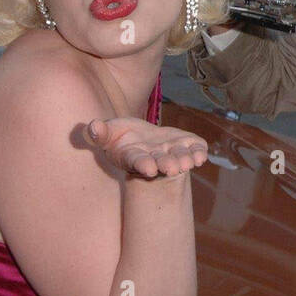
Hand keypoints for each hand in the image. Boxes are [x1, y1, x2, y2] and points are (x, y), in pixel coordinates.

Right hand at [86, 117, 207, 178]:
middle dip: (167, 165)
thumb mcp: (105, 133)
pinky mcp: (185, 144)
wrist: (139, 136)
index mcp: (133, 157)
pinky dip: (199, 152)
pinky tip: (202, 155)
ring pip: (180, 158)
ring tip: (188, 162)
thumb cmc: (117, 137)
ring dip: (185, 160)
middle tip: (172, 168)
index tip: (149, 168)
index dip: (143, 165)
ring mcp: (171, 152)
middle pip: (162, 163)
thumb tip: (93, 127)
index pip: (138, 162)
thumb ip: (97, 133)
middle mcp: (155, 158)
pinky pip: (194, 149)